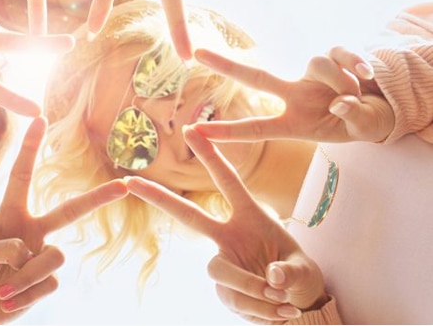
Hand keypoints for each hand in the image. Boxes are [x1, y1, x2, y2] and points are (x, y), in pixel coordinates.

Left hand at [0, 117, 127, 323]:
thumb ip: (1, 247)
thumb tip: (28, 251)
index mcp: (9, 215)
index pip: (21, 176)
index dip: (30, 148)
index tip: (40, 118)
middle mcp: (31, 231)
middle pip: (69, 211)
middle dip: (97, 198)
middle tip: (122, 186)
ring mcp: (41, 257)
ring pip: (54, 257)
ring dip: (25, 277)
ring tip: (2, 290)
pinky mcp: (46, 282)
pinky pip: (49, 283)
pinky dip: (26, 295)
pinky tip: (8, 300)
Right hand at [126, 128, 327, 322]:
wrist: (295, 306)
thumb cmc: (297, 277)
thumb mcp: (304, 272)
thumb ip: (290, 274)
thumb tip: (270, 278)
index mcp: (251, 217)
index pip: (228, 182)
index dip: (210, 155)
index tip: (190, 129)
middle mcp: (229, 236)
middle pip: (188, 215)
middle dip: (159, 197)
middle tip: (132, 181)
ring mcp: (222, 262)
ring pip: (219, 271)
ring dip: (251, 288)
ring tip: (282, 300)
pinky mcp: (222, 290)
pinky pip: (233, 300)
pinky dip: (259, 310)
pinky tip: (279, 313)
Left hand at [192, 47, 394, 143]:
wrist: (380, 107)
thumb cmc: (359, 123)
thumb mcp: (358, 129)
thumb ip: (351, 118)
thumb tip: (340, 101)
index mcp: (293, 122)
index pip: (256, 128)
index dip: (227, 132)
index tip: (195, 132)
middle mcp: (295, 94)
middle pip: (256, 77)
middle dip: (226, 65)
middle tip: (196, 53)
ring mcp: (310, 75)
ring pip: (318, 64)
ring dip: (343, 81)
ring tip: (358, 96)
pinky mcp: (331, 57)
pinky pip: (338, 54)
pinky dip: (354, 63)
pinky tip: (366, 74)